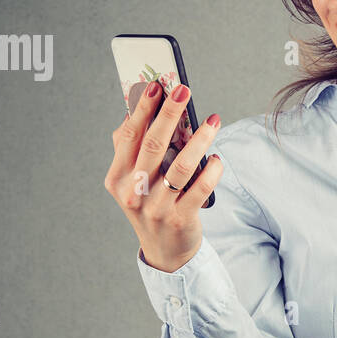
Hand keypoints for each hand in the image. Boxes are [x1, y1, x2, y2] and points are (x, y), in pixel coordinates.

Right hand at [104, 81, 224, 272]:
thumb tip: (141, 108)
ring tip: (213, 121)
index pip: (129, 137)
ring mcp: (156, 208)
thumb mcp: (133, 181)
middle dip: (170, 114)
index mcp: (118, 178)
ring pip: (181, 166)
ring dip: (200, 139)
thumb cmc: (151, 205)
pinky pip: (200, 189)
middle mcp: (134, 192)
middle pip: (153, 145)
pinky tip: (218, 160)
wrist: (164, 251)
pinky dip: (212, 171)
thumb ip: (133, 149)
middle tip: (184, 91)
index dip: (143, 109)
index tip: (156, 86)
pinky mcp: (180, 219)